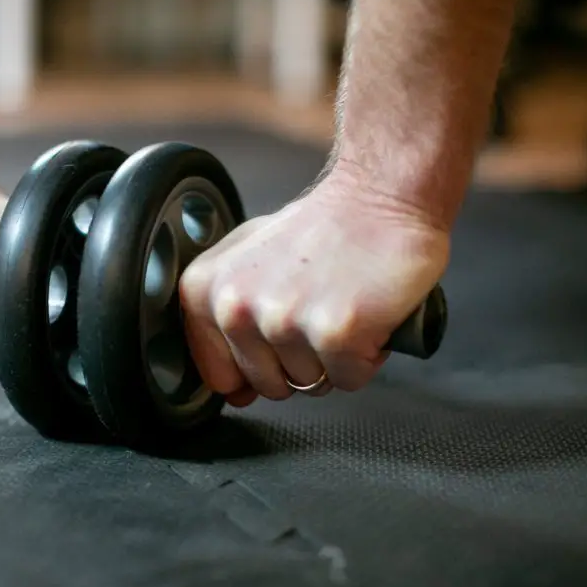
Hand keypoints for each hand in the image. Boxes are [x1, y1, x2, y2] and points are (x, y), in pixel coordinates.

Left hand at [178, 170, 449, 405]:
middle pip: (268, 385)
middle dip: (301, 362)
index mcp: (204, 290)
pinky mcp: (333, 333)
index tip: (277, 334)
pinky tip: (366, 315)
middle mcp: (236, 308)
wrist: (382, 197)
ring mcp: (283, 321)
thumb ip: (225, 322)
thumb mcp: (249, 261)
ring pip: (310, 384)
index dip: (258, 364)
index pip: (218, 376)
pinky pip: (349, 380)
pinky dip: (367, 357)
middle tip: (317, 310)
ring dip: (335, 358)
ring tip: (340, 306)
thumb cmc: (322, 229)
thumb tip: (230, 390)